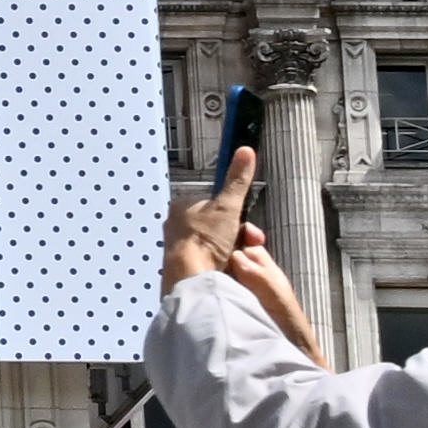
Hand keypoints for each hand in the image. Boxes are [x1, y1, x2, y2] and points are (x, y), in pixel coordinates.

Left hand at [161, 148, 321, 355]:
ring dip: (233, 250)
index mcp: (181, 206)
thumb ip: (238, 180)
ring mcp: (178, 247)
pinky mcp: (183, 267)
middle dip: (238, 235)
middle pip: (217, 226)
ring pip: (215, 245)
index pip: (215, 204)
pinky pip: (209, 261)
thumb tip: (246, 149)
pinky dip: (222, 264)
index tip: (249, 226)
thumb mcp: (228, 206)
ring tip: (241, 259)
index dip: (236, 214)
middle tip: (251, 245)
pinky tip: (230, 270)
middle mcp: (176, 225)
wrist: (190, 278)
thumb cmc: (206, 238)